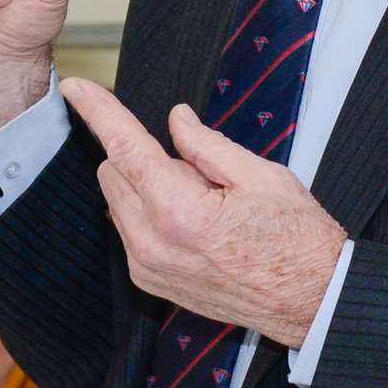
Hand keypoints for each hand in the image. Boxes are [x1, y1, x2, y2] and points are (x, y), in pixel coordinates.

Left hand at [61, 77, 346, 347]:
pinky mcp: (150, 282)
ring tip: (202, 199)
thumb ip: (206, 145)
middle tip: (197, 165)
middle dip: (142, 153)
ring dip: (144, 184)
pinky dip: (147, 211)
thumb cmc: (297, 239)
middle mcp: (152, 243)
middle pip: (115, 172)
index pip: (124, 148)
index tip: (75, 87)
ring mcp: (148, 267)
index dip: (98, 112)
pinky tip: (192, 220)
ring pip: (117, 201)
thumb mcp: (262, 175)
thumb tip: (174, 121)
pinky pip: (128, 229)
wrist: (312, 300)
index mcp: (179, 211)